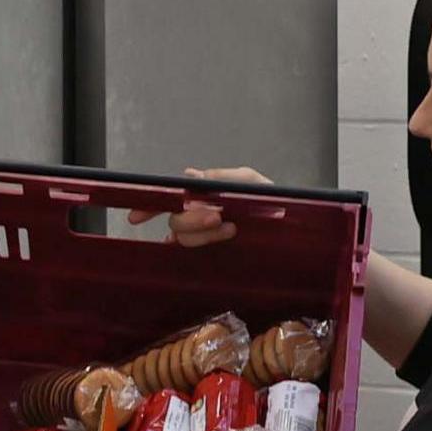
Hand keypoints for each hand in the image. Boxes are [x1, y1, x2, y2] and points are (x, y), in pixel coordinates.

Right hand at [132, 166, 269, 248]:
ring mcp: (205, 235)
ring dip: (204, 233)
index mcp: (203, 195)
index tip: (136, 218)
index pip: (168, 200)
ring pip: (184, 237)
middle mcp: (199, 215)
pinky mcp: (214, 253)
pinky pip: (193, 253)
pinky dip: (197, 246)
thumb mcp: (250, 182)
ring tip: (232, 227)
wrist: (295, 226)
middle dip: (193, 219)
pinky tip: (214, 239)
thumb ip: (222, 177)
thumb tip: (193, 177)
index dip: (149, 207)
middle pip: (175, 221)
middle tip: (218, 216)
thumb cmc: (276, 201)